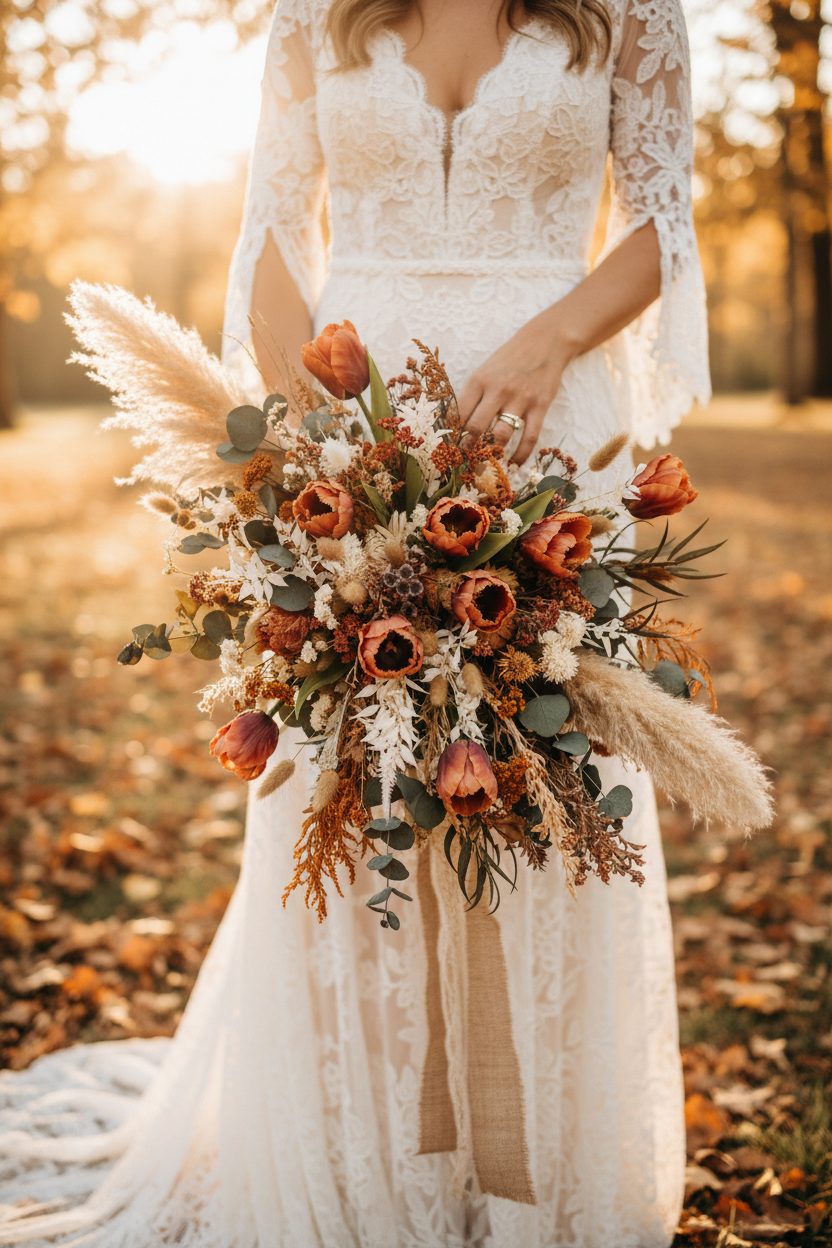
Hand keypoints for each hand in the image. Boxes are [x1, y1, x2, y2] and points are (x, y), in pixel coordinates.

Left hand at [457, 313, 577, 464]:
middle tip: (466, 461)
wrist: (545, 342)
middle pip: (476, 428)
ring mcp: (520, 398)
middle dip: (468, 449)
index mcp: (479, 380)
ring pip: (501, 436)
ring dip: (493, 454)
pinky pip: (529, 437)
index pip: (459, 414)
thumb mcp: (485, 371)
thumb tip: (456, 427)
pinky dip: (521, 455)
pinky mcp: (540, 405)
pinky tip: (515, 464)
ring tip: (487, 464)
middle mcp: (498, 389)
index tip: (449, 449)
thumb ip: (472, 396)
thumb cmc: (509, 359)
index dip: (452, 436)